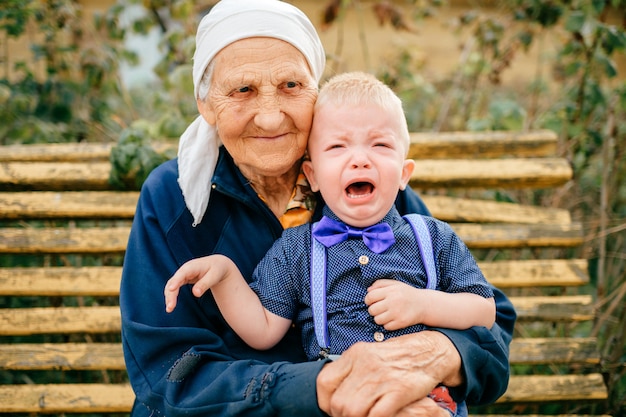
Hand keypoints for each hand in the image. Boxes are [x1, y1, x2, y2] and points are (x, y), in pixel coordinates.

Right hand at [164, 255, 235, 312]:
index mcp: (192, 266)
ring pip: (171, 285)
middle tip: (170, 307)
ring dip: (169, 296)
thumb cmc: (216, 269)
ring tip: (169, 309)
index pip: (182, 274)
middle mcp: (184, 270)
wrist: (217, 264)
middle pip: (174, 281)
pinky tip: (171, 305)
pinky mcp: (182, 280)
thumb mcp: (214, 276)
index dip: (176, 281)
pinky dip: (171, 296)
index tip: (171, 289)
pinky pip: (174, 288)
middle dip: (171, 294)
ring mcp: (182, 275)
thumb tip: (196, 294)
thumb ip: (205, 284)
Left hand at [316, 331, 461, 416]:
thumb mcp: (368, 355)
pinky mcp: (399, 390)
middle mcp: (365, 364)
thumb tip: (334, 389)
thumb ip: (350, 369)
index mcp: (355, 354)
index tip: (332, 408)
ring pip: (353, 411)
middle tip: (351, 416)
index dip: (325, 401)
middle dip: (342, 415)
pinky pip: (377, 415)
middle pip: (338, 402)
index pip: (325, 381)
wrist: (430, 350)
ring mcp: (382, 377)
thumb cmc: (397, 356)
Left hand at [365, 279, 427, 329]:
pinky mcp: (401, 323)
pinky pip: (386, 327)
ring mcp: (397, 313)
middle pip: (372, 310)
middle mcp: (393, 302)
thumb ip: (380, 284)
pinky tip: (392, 319)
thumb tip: (368, 290)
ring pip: (377, 320)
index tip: (371, 302)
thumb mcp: (394, 284)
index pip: (370, 297)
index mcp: (390, 291)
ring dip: (379, 318)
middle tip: (379, 309)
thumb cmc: (406, 293)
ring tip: (385, 314)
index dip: (367, 300)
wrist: (424, 304)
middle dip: (373, 310)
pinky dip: (387, 324)